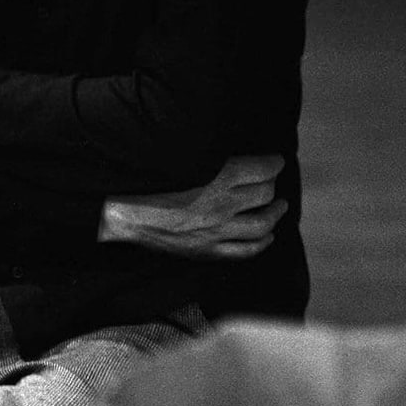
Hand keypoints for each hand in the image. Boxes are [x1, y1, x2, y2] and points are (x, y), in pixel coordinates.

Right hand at [98, 155, 286, 260]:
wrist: (126, 213)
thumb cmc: (151, 180)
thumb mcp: (183, 158)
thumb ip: (213, 156)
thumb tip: (237, 155)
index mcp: (219, 177)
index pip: (262, 169)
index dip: (273, 163)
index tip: (276, 160)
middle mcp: (224, 204)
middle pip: (265, 195)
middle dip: (273, 185)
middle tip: (273, 180)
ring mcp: (219, 231)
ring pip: (262, 224)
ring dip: (275, 214)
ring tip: (280, 207)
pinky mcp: (210, 250)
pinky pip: (246, 250)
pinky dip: (262, 242)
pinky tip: (267, 236)